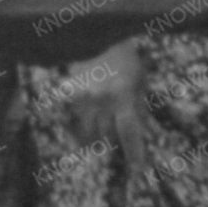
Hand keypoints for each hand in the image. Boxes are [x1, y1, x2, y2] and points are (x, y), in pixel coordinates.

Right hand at [57, 41, 150, 178]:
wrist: (99, 35)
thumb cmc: (126, 59)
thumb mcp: (140, 81)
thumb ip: (138, 108)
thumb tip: (138, 137)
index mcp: (123, 94)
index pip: (129, 132)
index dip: (134, 153)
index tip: (138, 170)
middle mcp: (101, 99)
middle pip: (106, 137)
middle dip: (112, 145)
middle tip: (115, 145)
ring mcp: (81, 97)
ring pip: (86, 134)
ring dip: (94, 141)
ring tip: (100, 139)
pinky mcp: (67, 94)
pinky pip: (69, 122)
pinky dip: (76, 129)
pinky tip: (81, 129)